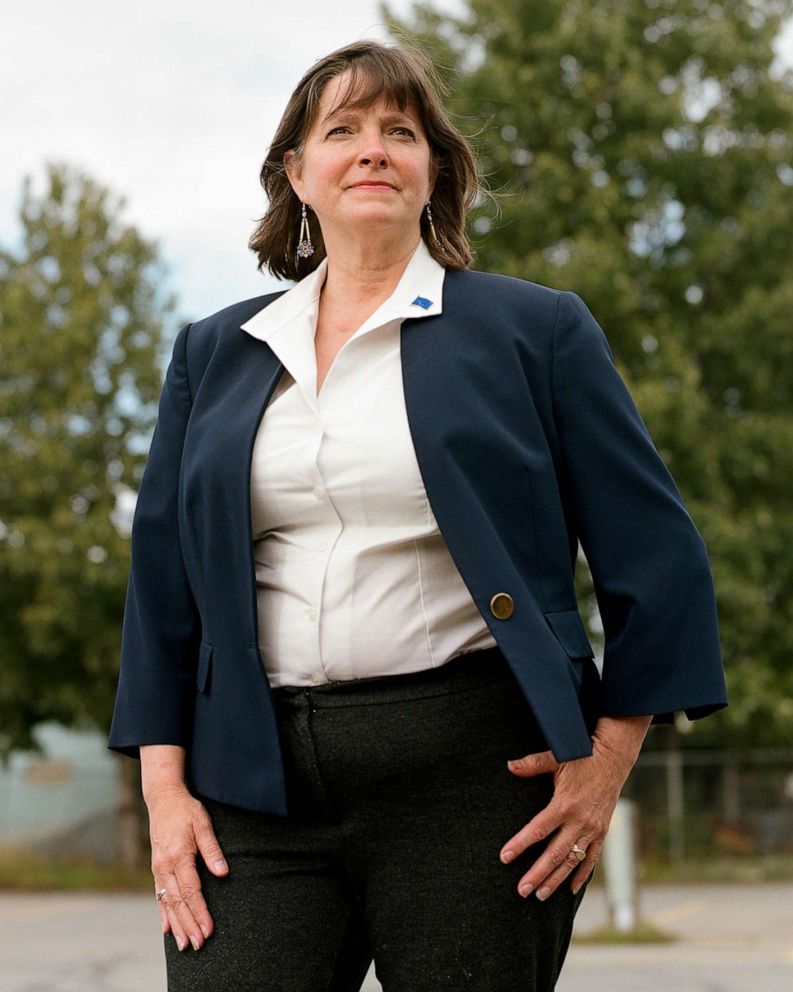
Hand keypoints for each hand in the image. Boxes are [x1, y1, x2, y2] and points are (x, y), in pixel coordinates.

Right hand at [147, 787, 229, 951]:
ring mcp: (158, 869)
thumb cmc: (186, 810)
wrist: (163, 799)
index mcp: (178, 856)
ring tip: (184, 945)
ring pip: (167, 903)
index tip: (208, 929)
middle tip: (198, 944)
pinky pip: (159, 896)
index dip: (199, 911)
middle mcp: (165, 867)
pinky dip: (164, 914)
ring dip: (177, 925)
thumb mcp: (203, 824)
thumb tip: (223, 872)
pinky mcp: (156, 869)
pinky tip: (167, 929)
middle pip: (177, 902)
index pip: (190, 891)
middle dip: (189, 925)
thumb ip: (212, 849)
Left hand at [498, 715, 651, 899]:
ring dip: (556, 879)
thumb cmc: (582, 756)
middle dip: (537, 874)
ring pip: (572, 861)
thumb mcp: (556, 758)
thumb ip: (532, 764)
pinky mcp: (602, 832)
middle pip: (555, 853)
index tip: (505, 857)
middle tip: (522, 890)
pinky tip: (571, 889)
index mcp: (564, 804)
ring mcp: (592, 829)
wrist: (614, 759)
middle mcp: (579, 821)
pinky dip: (582, 874)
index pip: (538, 830)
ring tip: (540, 895)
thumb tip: (509, 766)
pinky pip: (592, 858)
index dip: (520, 844)